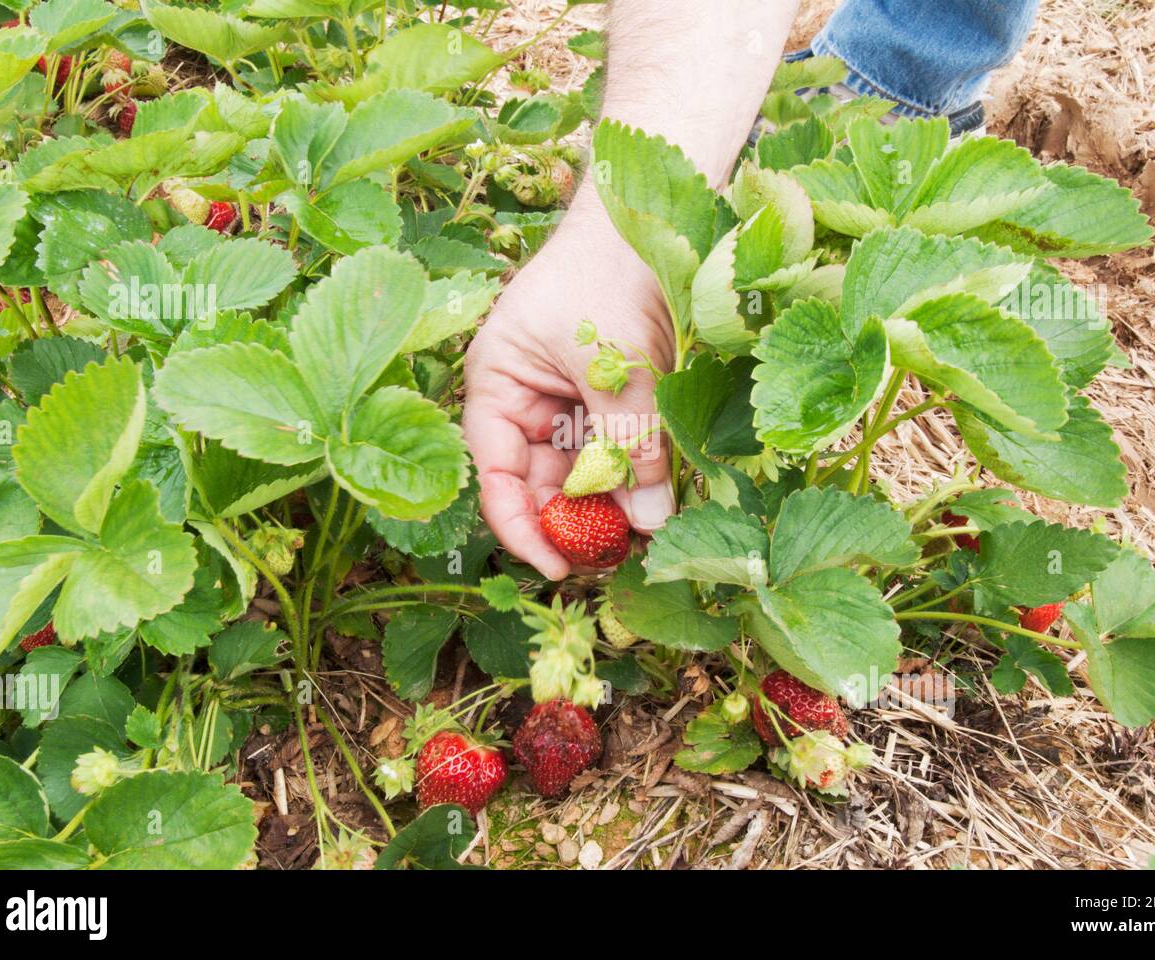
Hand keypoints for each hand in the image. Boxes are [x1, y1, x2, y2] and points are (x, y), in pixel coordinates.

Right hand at [463, 203, 676, 579]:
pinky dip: (635, 473)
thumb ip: (632, 444)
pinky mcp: (610, 395)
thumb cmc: (608, 273)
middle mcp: (526, 399)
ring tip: (648, 533)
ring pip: (583, 470)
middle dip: (577, 522)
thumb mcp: (619, 366)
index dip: (521, 527)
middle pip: (541, 481)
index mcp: (497, 386)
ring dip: (612, 502)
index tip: (557, 568)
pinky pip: (615, 447)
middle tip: (620, 559)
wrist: (650, 212)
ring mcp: (568, 398)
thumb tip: (649, 523)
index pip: (495, 476)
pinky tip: (659, 498)